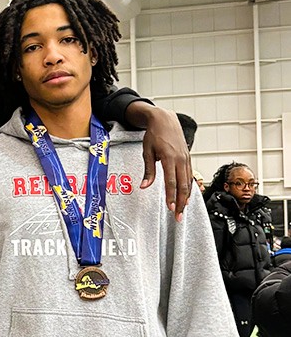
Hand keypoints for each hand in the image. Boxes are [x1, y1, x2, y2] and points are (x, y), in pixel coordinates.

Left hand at [130, 104, 192, 220]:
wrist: (165, 120)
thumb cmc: (154, 135)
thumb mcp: (147, 152)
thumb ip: (148, 171)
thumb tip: (144, 186)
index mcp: (169, 158)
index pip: (171, 182)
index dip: (171, 196)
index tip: (170, 208)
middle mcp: (181, 159)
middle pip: (183, 185)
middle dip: (181, 202)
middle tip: (178, 216)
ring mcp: (186, 158)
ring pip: (189, 182)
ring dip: (186, 198)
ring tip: (183, 210)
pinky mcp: (188, 158)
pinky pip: (191, 176)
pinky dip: (190, 188)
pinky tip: (188, 197)